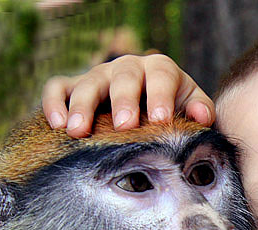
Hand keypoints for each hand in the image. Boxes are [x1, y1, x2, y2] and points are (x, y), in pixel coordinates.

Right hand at [41, 54, 214, 137]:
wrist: (148, 109)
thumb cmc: (172, 111)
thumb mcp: (190, 108)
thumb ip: (200, 110)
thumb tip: (202, 118)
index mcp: (160, 70)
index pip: (161, 76)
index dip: (161, 96)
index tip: (160, 119)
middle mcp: (127, 68)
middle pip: (123, 78)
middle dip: (123, 101)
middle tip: (125, 126)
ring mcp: (99, 76)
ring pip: (88, 83)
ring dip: (82, 106)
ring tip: (79, 132)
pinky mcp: (74, 86)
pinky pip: (58, 88)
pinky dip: (54, 103)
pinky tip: (57, 125)